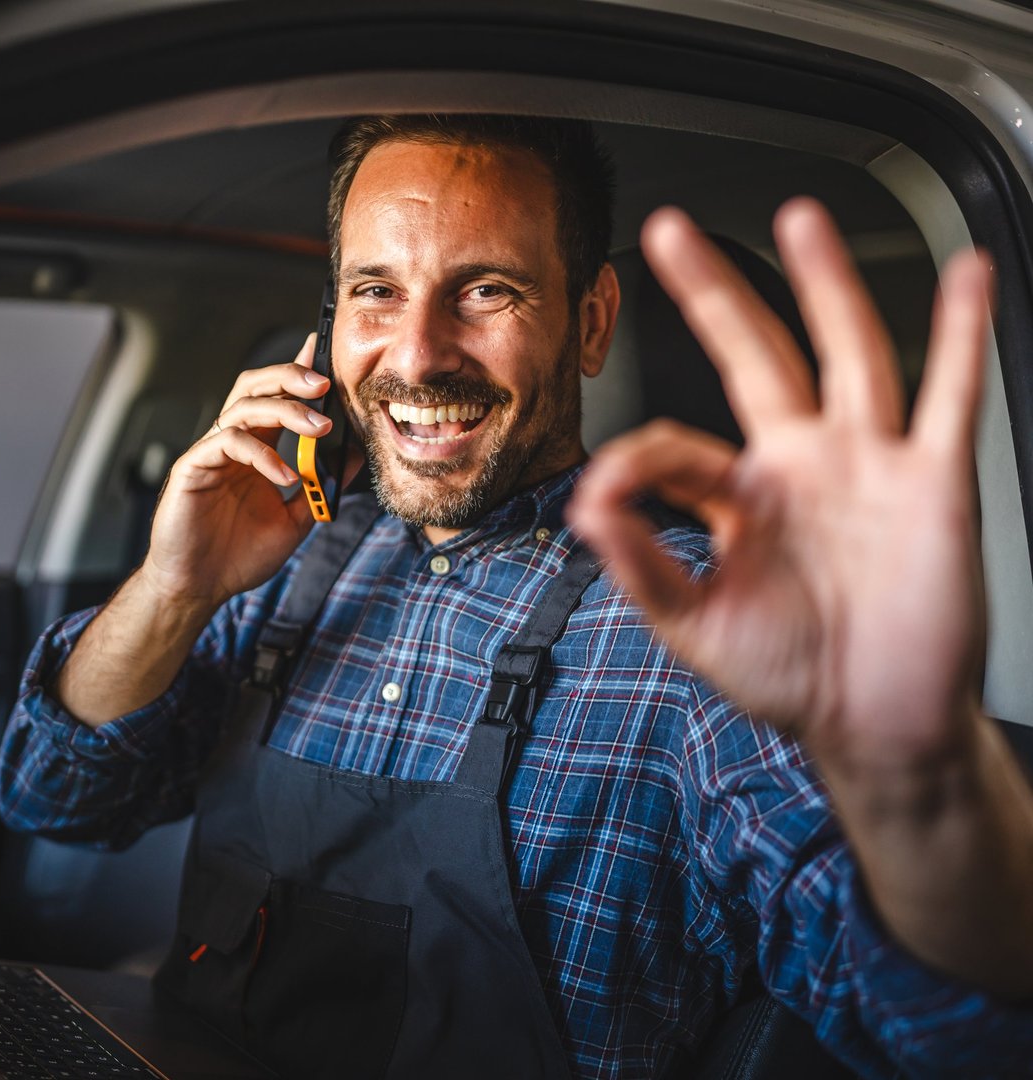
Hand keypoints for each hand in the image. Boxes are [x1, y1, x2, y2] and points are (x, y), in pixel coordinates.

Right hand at [141, 334, 347, 611]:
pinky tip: (285, 476)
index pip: (277, 398)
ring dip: (285, 410)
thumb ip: (321, 485)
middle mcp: (232, 443)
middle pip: (257, 387)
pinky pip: (228, 443)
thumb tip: (354, 455)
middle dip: (291, 377)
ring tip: (318, 428)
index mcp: (255, 448)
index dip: (298, 371)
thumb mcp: (297, 518)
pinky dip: (262, 454)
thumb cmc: (241, 554)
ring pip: (244, 406)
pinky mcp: (193, 467)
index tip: (324, 352)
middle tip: (325, 383)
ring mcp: (211, 452)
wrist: (201, 587)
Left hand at [568, 198, 990, 768]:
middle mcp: (801, 465)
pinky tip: (966, 276)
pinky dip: (961, 335)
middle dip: (713, 293)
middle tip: (670, 232)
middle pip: (755, 356)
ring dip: (826, 284)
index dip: (633, 461)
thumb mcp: (695, 626)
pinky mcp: (931, 481)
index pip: (674, 446)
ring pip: (847, 353)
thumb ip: (641, 564)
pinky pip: (949, 396)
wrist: (873, 721)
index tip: (603, 495)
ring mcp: (866, 465)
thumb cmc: (789, 675)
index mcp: (740, 497)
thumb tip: (584, 508)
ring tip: (801, 219)